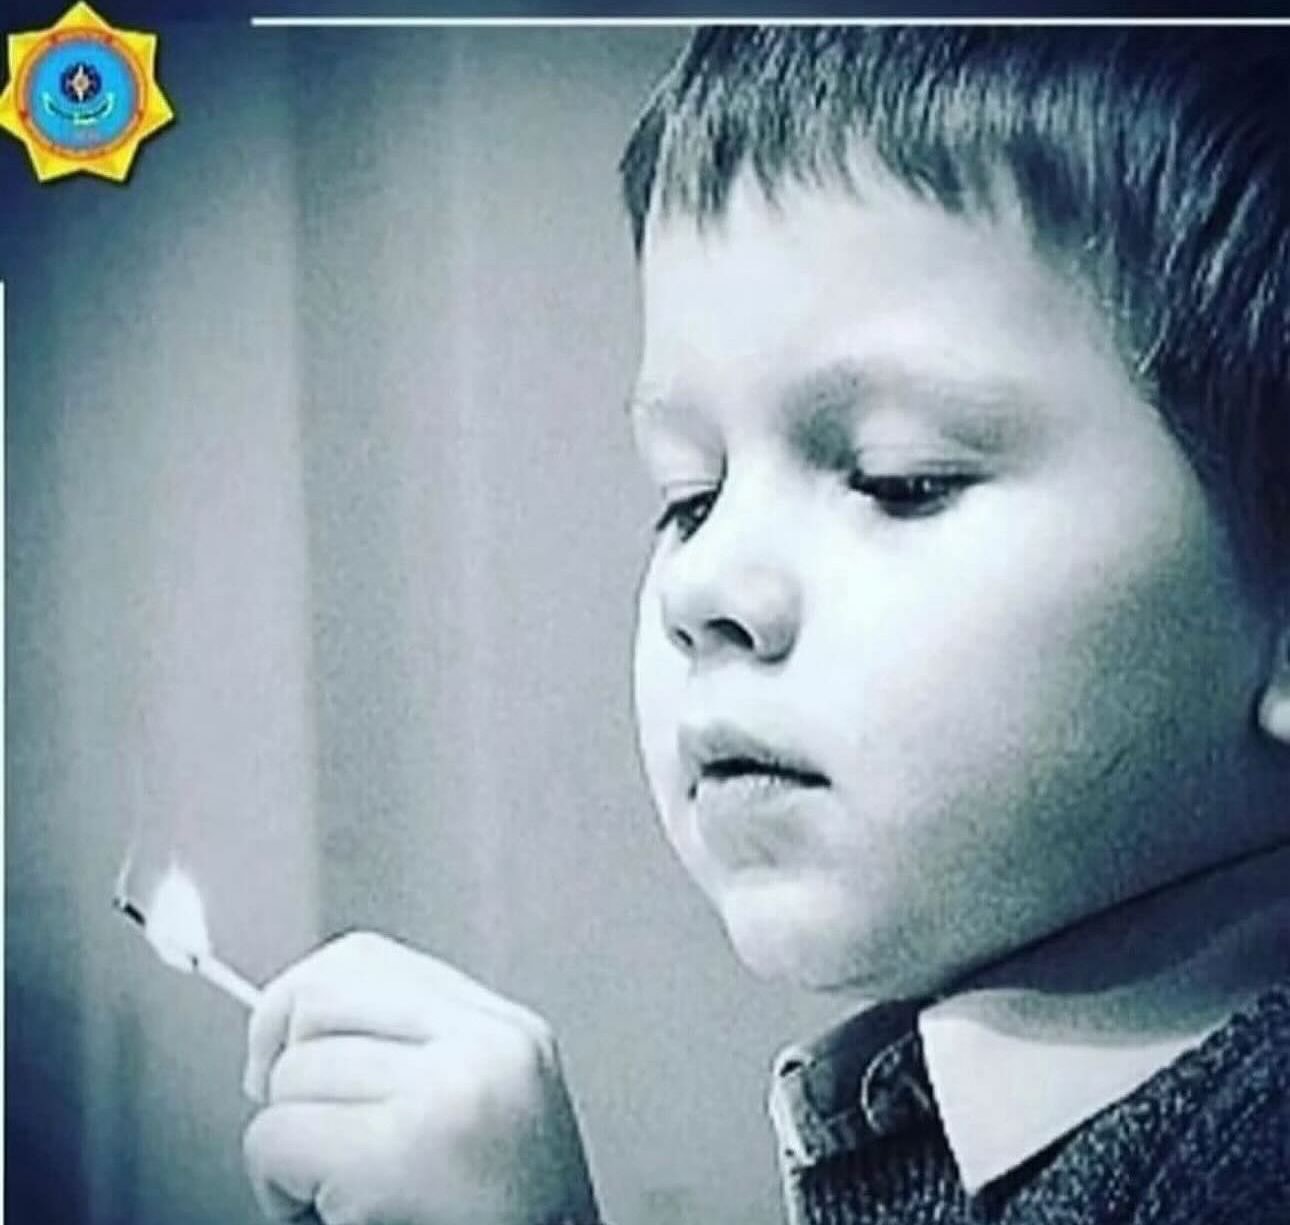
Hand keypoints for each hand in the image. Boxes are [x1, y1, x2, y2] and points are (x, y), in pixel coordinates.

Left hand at [241, 931, 599, 1224]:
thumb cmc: (505, 1218)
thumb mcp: (488, 1103)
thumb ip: (424, 1045)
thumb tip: (306, 1018)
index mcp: (507, 1030)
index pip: (365, 958)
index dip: (298, 1002)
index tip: (281, 1051)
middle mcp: (488, 1045)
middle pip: (320, 999)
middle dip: (282, 1064)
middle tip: (300, 1125)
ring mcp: (449, 1092)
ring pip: (292, 1074)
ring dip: (286, 1140)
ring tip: (333, 1184)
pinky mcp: (401, 1153)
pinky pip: (276, 1137)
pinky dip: (275, 1185)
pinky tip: (326, 1213)